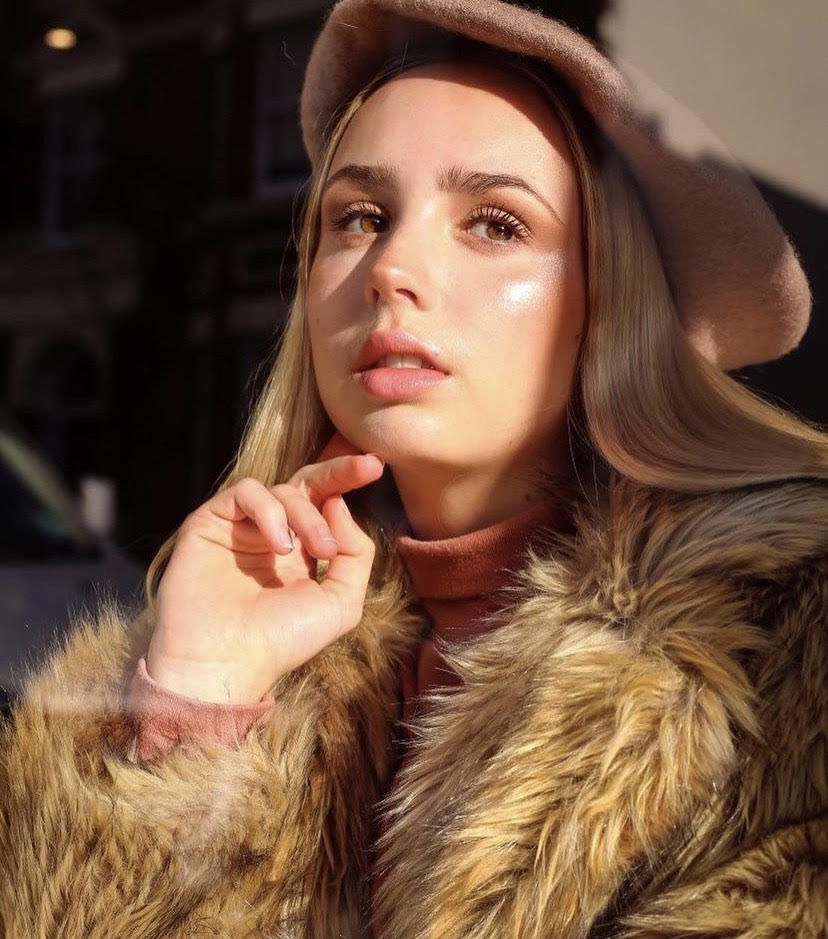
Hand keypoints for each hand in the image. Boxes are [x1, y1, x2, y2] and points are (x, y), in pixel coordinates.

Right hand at [146, 435, 384, 703]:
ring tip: (316, 550)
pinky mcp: (211, 522)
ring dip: (307, 515)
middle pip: (307, 483)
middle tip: (366, 467)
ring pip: (283, 490)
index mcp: (302, 552)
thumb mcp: (340, 602)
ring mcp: (241, 527)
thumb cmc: (282, 640)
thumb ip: (355, 553)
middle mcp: (272, 534)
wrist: (225, 661)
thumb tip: (341, 504)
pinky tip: (279, 546)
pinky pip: (247, 493)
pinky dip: (270, 512)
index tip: (375, 467)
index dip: (348, 480)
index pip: (326, 503)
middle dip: (339, 471)